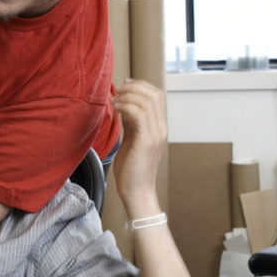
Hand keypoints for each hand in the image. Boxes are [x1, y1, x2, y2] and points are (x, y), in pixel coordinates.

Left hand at [112, 79, 166, 216]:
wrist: (137, 191)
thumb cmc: (132, 168)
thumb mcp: (133, 139)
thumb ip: (132, 122)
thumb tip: (124, 104)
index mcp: (159, 127)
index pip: (157, 96)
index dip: (141, 85)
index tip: (124, 84)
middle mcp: (161, 129)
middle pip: (155, 94)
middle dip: (134, 86)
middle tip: (118, 89)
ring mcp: (156, 135)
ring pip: (147, 101)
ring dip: (128, 95)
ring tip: (115, 99)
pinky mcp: (147, 141)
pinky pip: (139, 114)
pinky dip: (126, 106)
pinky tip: (116, 108)